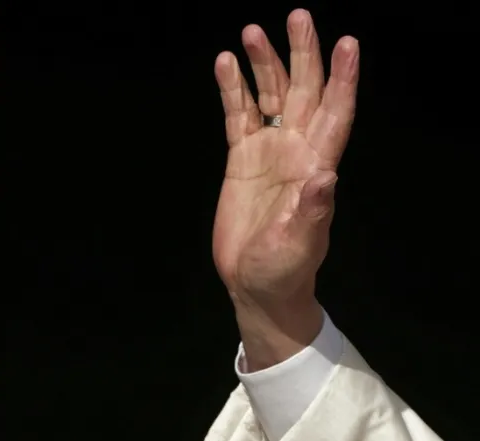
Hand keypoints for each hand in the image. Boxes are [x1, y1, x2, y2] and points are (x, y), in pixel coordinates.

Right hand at [210, 10, 358, 368]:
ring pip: (269, 96)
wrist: (254, 283)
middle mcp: (296, 149)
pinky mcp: (241, 159)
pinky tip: (224, 64)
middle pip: (303, 91)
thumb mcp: (299, 244)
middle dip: (302, 54)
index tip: (347, 42)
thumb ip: (311, 211)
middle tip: (297, 17)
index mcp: (316, 165)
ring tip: (250, 32)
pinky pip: (237, 116)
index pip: (335, 112)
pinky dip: (232, 90)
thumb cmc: (284, 268)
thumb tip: (326, 176)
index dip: (342, 78)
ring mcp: (268, 151)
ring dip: (263, 64)